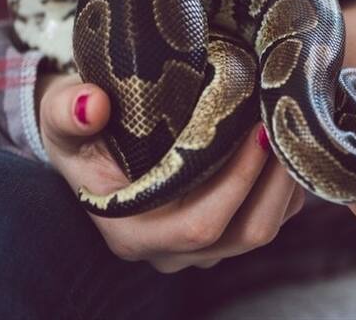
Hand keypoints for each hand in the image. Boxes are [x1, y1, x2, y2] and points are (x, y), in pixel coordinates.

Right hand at [35, 74, 303, 272]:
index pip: (199, 224)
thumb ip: (68, 111)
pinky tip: (286, 145)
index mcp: (133, 232)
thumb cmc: (82, 132)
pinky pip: (273, 217)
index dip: (236, 181)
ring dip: (287, 183)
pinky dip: (286, 186)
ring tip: (293, 132)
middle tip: (289, 127)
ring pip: (265, 228)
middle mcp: (172, 250)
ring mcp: (203, 246)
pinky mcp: (225, 230)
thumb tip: (92, 105)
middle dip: (276, 182)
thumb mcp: (61, 114)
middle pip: (245, 234)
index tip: (257, 130)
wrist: (94, 146)